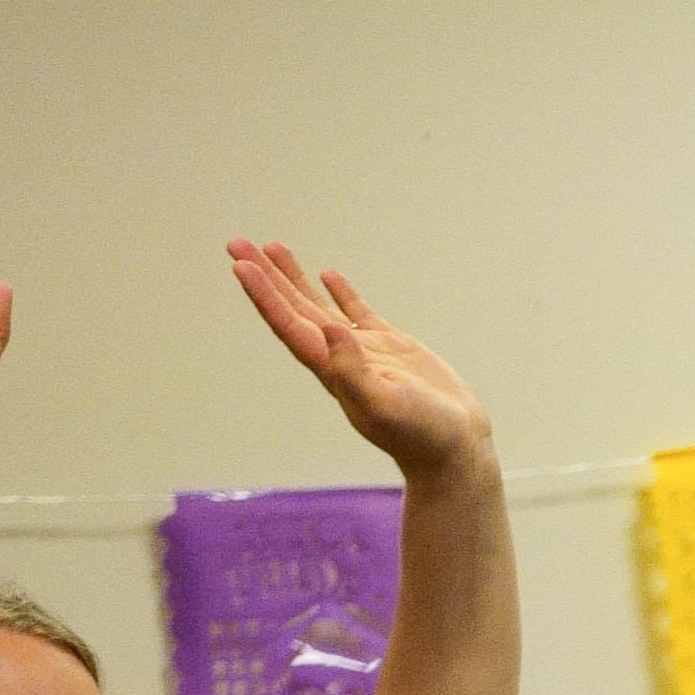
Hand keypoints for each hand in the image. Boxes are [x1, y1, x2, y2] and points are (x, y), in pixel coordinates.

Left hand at [223, 241, 488, 478]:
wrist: (456, 451)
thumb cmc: (422, 436)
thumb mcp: (386, 406)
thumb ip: (354, 371)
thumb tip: (331, 328)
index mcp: (333, 371)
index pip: (289, 325)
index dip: (265, 296)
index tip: (242, 266)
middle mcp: (340, 358)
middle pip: (293, 309)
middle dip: (266, 276)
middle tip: (238, 243)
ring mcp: (366, 351)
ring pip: (319, 306)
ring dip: (294, 278)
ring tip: (272, 246)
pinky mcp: (393, 348)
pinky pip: (358, 313)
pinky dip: (341, 293)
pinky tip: (328, 274)